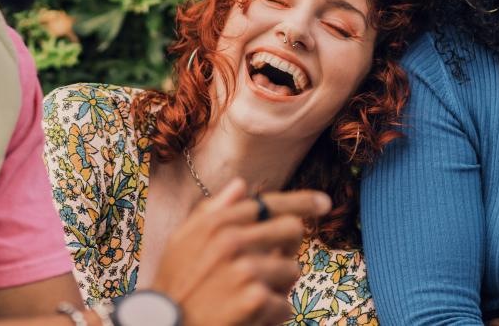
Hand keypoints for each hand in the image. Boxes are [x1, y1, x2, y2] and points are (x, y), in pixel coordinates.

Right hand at [147, 178, 330, 324]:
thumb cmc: (175, 285)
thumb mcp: (182, 241)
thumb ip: (211, 210)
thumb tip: (241, 185)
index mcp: (216, 224)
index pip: (269, 203)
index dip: (302, 201)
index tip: (324, 203)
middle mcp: (232, 241)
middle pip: (292, 229)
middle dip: (288, 248)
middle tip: (273, 267)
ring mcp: (246, 270)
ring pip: (292, 270)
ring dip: (277, 288)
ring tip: (250, 299)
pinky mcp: (256, 299)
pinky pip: (284, 304)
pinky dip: (271, 316)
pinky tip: (249, 319)